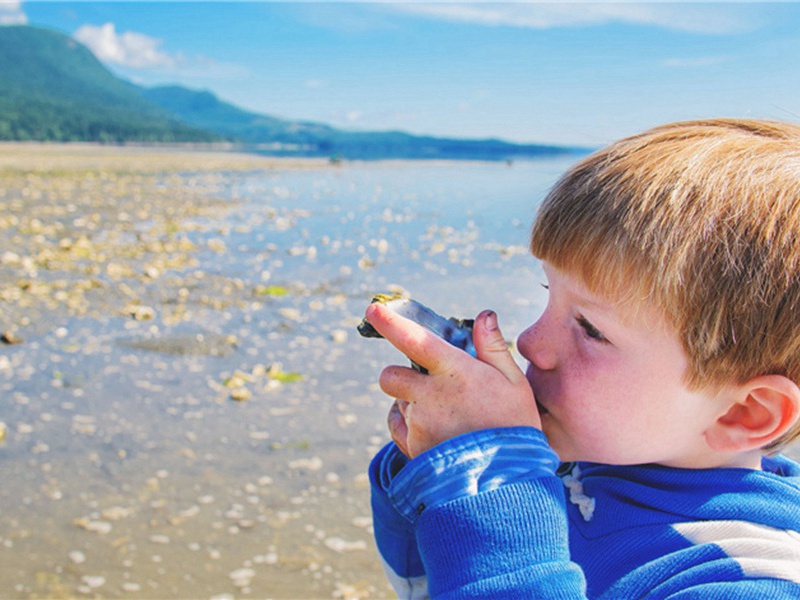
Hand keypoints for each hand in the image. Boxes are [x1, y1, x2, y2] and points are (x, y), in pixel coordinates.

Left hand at [364, 303, 540, 457]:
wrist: (508, 482)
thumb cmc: (516, 427)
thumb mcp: (515, 383)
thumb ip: (494, 348)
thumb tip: (484, 316)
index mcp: (455, 372)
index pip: (414, 339)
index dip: (390, 322)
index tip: (374, 309)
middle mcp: (430, 396)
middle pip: (391, 375)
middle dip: (401, 375)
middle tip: (429, 384)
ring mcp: (418, 423)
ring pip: (398, 402)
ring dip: (413, 404)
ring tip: (449, 418)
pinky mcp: (412, 448)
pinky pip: (397, 427)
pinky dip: (408, 425)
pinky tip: (436, 432)